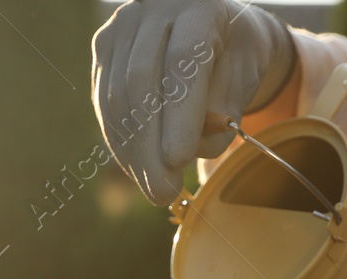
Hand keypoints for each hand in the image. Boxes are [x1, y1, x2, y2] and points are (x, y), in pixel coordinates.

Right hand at [93, 0, 295, 205]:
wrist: (212, 30)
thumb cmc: (234, 59)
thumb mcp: (243, 82)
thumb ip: (221, 115)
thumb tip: (179, 157)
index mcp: (200, 6)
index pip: (183, 61)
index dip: (179, 114)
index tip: (179, 161)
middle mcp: (153, 7)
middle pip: (141, 80)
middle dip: (150, 145)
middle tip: (164, 192)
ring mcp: (122, 26)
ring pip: (117, 95)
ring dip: (132, 152)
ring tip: (154, 188)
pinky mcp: (104, 48)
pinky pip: (105, 102)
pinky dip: (121, 142)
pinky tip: (138, 170)